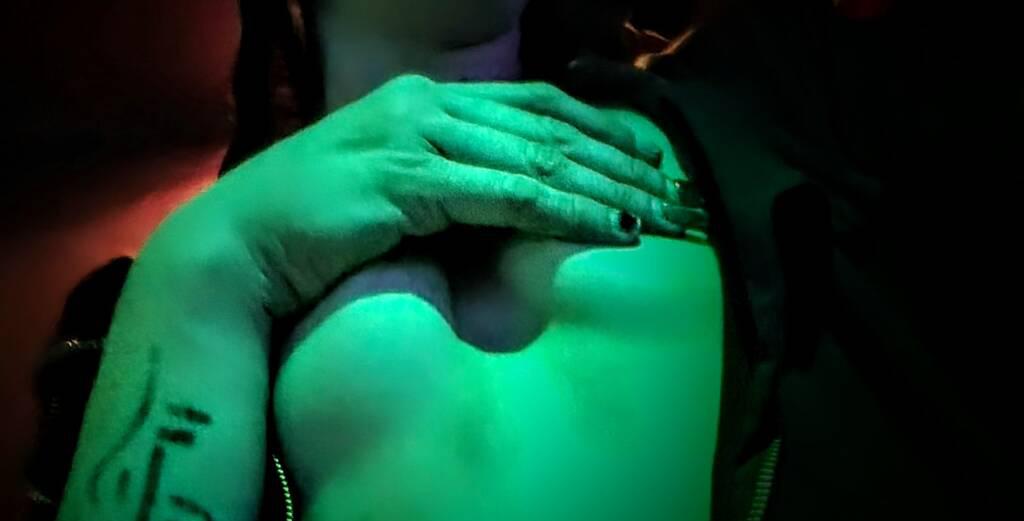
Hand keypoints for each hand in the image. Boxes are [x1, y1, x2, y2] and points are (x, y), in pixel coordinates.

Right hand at [203, 74, 692, 314]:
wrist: (234, 251)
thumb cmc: (309, 226)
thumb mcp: (391, 189)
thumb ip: (449, 182)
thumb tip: (513, 202)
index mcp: (425, 99)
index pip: (536, 105)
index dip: (601, 127)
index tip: (649, 159)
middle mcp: (426, 104)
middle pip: (550, 127)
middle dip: (621, 160)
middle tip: (676, 192)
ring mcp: (415, 137)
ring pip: (539, 158)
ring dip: (609, 188)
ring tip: (661, 216)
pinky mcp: (406, 180)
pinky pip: (510, 196)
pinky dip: (569, 213)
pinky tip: (613, 232)